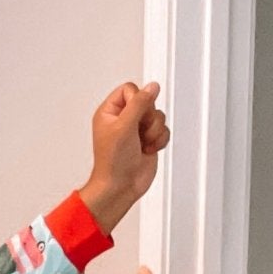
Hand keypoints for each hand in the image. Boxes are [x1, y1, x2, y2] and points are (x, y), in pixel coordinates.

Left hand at [79, 82, 169, 232]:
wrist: (120, 187)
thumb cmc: (113, 161)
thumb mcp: (124, 126)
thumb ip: (140, 103)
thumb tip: (152, 86)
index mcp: (109, 112)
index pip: (129, 89)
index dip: (137, 100)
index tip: (134, 116)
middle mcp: (123, 119)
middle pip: (147, 101)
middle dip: (148, 118)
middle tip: (138, 132)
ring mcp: (136, 130)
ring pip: (157, 116)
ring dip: (154, 131)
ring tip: (142, 143)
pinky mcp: (148, 140)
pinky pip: (163, 130)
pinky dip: (159, 140)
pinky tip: (148, 150)